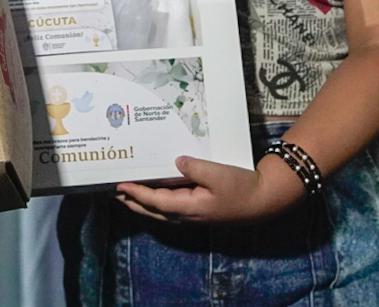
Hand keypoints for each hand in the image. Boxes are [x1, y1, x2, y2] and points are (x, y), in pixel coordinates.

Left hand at [114, 154, 302, 224]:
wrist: (262, 200)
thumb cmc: (241, 187)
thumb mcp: (218, 174)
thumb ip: (194, 168)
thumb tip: (177, 162)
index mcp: (189, 207)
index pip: (156, 201)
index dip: (137, 194)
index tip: (120, 186)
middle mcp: (188, 216)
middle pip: (154, 212)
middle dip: (134, 203)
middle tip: (116, 194)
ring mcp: (194, 216)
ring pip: (162, 212)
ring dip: (144, 204)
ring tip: (129, 196)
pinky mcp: (200, 211)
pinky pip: (171, 209)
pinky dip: (158, 203)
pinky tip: (157, 196)